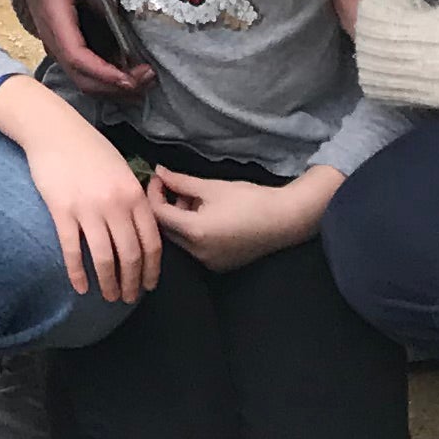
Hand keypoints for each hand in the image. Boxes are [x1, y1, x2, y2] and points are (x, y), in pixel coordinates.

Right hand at [0, 77, 161, 303]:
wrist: (54, 130)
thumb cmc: (89, 148)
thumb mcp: (122, 170)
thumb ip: (134, 199)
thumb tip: (140, 231)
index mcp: (134, 195)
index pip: (151, 243)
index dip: (151, 270)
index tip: (148, 285)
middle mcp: (115, 204)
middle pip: (130, 255)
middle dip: (131, 283)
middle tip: (128, 298)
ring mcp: (88, 209)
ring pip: (104, 258)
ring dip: (108, 283)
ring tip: (108, 297)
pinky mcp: (62, 211)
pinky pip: (72, 250)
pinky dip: (77, 273)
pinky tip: (80, 287)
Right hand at [15, 0, 153, 94]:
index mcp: (55, 22)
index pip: (77, 57)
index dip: (103, 72)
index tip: (129, 78)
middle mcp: (54, 42)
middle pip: (82, 78)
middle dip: (115, 87)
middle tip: (146, 79)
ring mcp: (58, 49)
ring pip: (84, 81)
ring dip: (113, 89)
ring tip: (143, 81)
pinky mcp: (66, 49)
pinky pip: (85, 74)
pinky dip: (107, 82)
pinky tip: (129, 77)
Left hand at [148, 164, 333, 273]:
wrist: (285, 220)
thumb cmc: (249, 199)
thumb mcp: (211, 186)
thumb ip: (180, 181)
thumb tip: (159, 172)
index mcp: (194, 232)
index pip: (158, 214)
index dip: (154, 193)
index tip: (159, 177)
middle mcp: (198, 253)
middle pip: (166, 229)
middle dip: (165, 206)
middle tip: (174, 186)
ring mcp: (209, 262)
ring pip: (180, 239)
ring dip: (180, 219)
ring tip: (195, 199)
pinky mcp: (219, 265)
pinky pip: (195, 248)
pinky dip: (193, 231)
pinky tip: (206, 215)